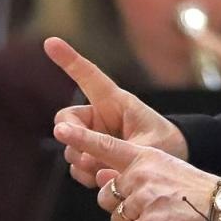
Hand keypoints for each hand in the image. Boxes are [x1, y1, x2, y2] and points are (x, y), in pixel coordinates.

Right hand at [45, 37, 187, 190]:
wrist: (171, 164)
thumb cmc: (166, 145)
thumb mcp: (148, 146)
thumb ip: (118, 149)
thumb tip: (83, 159)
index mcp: (115, 102)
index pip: (89, 76)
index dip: (69, 59)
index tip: (50, 41)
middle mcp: (99, 116)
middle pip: (66, 119)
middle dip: (70, 136)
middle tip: (86, 152)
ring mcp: (94, 136)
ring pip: (70, 146)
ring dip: (82, 161)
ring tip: (108, 170)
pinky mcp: (93, 155)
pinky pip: (76, 166)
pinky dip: (85, 175)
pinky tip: (103, 179)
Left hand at [54, 124, 220, 220]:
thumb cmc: (195, 191)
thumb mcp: (166, 169)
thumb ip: (134, 174)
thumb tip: (103, 180)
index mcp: (146, 157)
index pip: (106, 147)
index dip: (81, 138)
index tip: (60, 128)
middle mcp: (141, 174)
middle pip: (106, 196)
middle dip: (121, 207)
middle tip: (152, 207)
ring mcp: (145, 199)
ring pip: (116, 218)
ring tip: (160, 219)